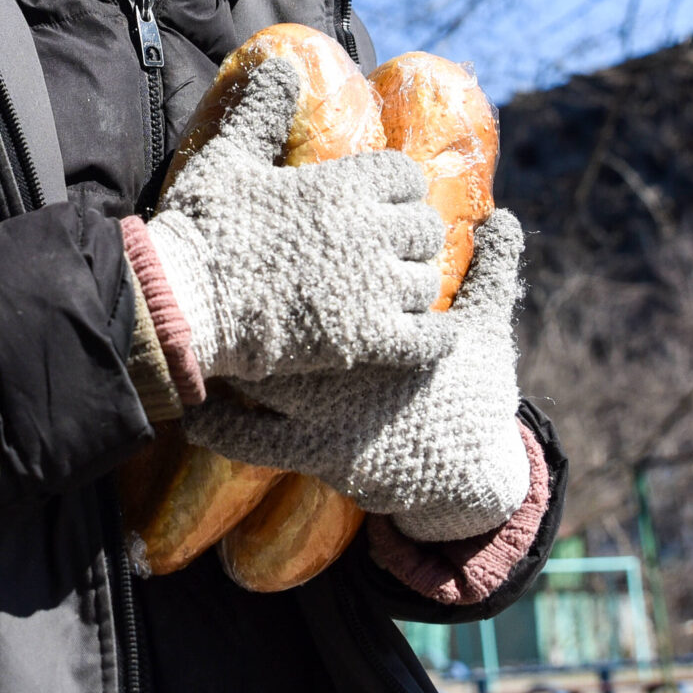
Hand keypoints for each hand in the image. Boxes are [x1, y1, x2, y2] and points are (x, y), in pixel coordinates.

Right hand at [142, 56, 449, 380]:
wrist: (182, 300)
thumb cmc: (204, 226)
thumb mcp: (228, 157)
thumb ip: (262, 111)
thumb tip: (280, 65)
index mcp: (343, 185)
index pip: (406, 177)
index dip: (399, 187)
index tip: (384, 200)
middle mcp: (370, 231)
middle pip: (426, 229)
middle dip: (412, 236)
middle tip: (391, 248)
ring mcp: (373, 289)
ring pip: (427, 282)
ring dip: (414, 285)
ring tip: (395, 292)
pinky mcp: (367, 339)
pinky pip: (428, 340)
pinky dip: (434, 338)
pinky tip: (426, 335)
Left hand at [184, 210, 533, 540]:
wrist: (472, 479)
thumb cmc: (476, 397)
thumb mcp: (488, 331)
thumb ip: (493, 272)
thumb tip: (510, 217)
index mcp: (392, 324)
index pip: (346, 271)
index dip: (298, 235)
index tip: (260, 213)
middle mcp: (357, 364)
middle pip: (287, 320)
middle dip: (247, 296)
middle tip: (204, 262)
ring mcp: (332, 411)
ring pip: (261, 375)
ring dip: (221, 353)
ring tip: (182, 325)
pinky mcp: (316, 453)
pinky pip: (253, 439)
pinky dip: (217, 422)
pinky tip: (188, 403)